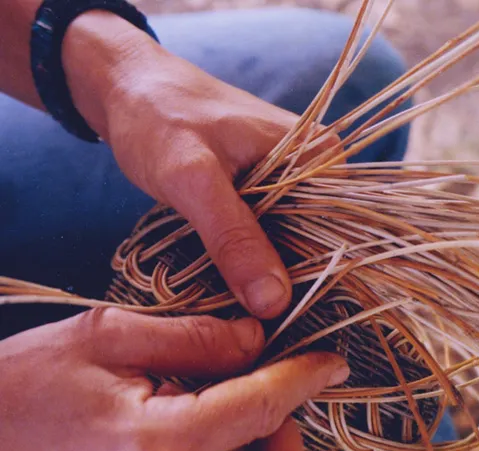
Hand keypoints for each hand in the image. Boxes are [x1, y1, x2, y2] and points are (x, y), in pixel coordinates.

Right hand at [0, 308, 348, 450]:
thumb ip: (195, 337)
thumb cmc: (17, 386)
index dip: (307, 378)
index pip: (266, 410)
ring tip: (198, 406)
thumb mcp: (105, 336)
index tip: (330, 361)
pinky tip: (170, 434)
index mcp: (159, 447)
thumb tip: (259, 339)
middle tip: (254, 394)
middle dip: (288, 438)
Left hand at [61, 12, 337, 318]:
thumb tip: (275, 304)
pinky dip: (251, 260)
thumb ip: (234, 239)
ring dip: (267, 275)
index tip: (285, 319)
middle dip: (289, 282)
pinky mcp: (269, 193)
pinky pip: (272, 237)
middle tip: (256, 321)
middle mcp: (319, 170)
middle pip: (319, 244)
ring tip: (241, 306)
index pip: (340, 234)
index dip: (316, 279)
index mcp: (322, 157)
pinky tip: (231, 282)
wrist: (126, 87)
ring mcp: (294, 182)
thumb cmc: (158, 117)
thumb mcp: (193, 180)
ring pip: (293, 246)